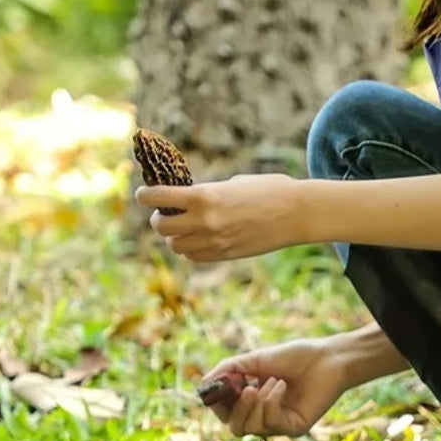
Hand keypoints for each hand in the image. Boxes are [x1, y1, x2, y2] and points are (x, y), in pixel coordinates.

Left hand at [135, 173, 311, 261]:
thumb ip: (207, 193)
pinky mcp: (225, 255)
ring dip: (175, 236)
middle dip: (159, 220)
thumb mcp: (232, 183)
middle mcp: (204, 221)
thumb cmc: (268, 189)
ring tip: (184, 227)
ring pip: (176, 246)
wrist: (296, 213)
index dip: (145, 196)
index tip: (143, 195)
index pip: (157, 198)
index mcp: (203, 196)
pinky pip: (195, 257)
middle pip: (162, 227)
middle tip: (166, 213)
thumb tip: (187, 200)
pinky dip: (191, 249)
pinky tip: (200, 238)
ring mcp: (214, 241)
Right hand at [200, 337, 347, 437]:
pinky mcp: (294, 428)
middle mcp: (263, 415)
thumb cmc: (294, 357)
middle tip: (246, 388)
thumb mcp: (255, 360)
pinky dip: (272, 401)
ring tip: (272, 380)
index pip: (225, 413)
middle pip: (234, 427)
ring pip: (250, 427)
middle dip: (236, 409)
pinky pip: (271, 423)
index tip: (218, 388)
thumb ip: (229, 370)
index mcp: (252, 400)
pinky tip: (282, 386)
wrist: (327, 358)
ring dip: (258, 402)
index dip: (217, 404)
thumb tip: (203, 382)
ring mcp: (279, 424)